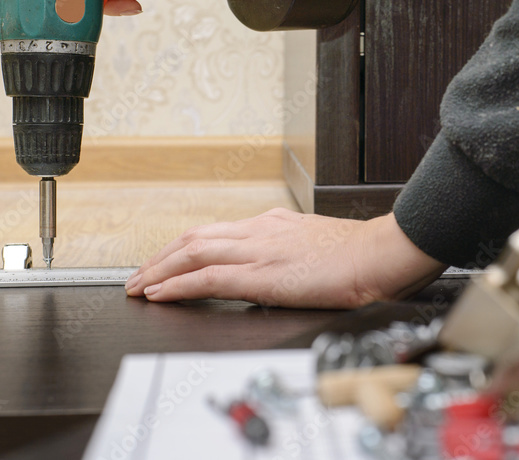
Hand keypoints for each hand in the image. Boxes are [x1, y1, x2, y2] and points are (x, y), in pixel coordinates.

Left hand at [124, 209, 446, 308]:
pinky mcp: (261, 273)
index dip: (183, 248)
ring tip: (137, 286)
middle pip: (194, 238)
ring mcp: (258, 249)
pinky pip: (207, 277)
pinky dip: (178, 284)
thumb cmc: (360, 255)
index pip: (215, 233)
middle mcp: (260, 230)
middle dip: (161, 257)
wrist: (380, 254)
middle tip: (137, 276)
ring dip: (159, 270)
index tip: (166, 262)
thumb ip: (291, 255)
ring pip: (192, 252)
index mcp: (274, 224)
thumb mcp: (317, 247)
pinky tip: (160, 294)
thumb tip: (278, 273)